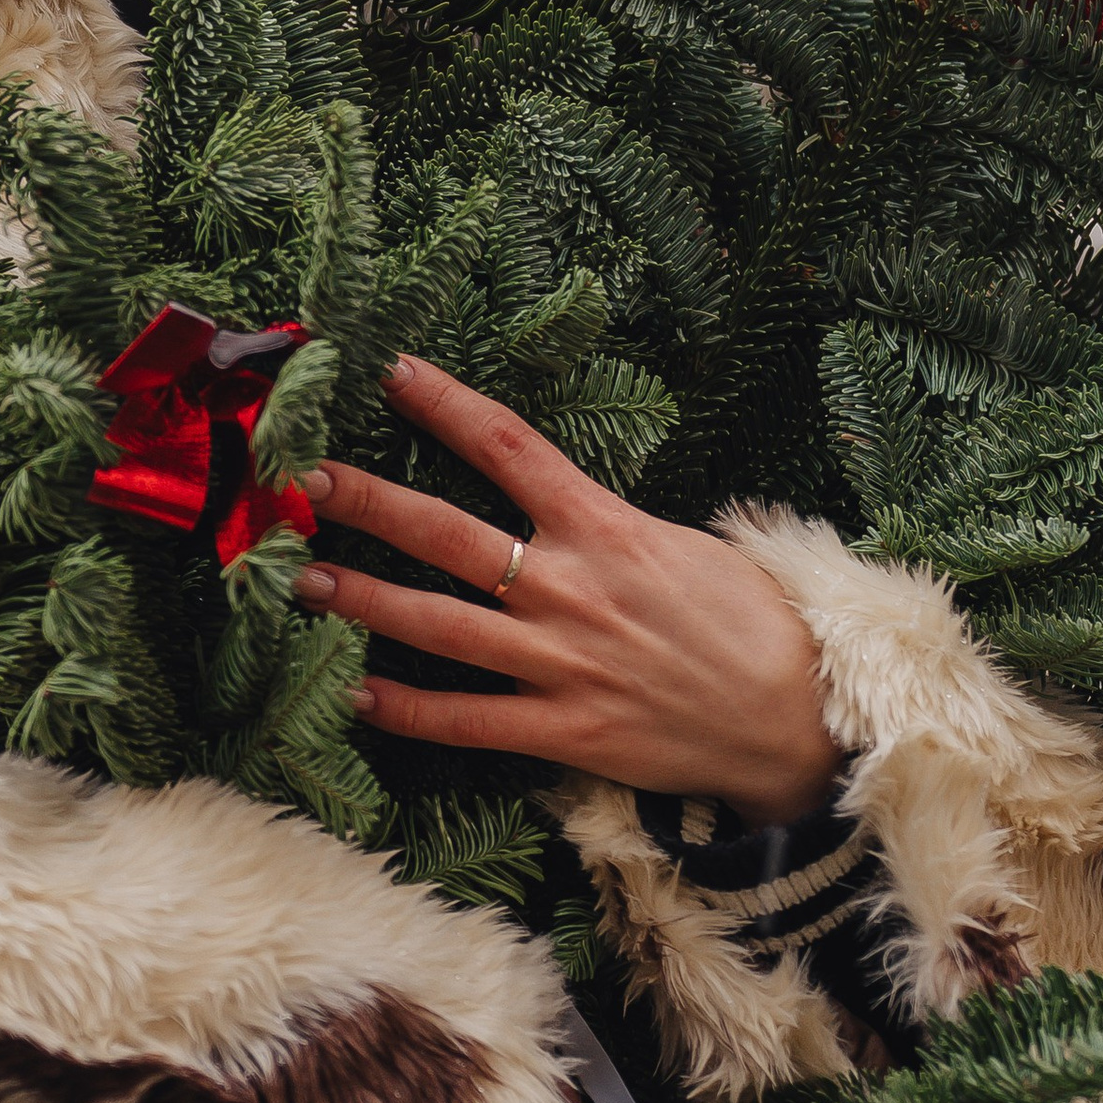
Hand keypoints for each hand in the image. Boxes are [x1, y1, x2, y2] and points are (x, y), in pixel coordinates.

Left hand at [297, 356, 840, 826]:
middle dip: (368, 503)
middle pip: (446, 533)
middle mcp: (568, 589)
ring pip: (437, 627)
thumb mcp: (686, 544)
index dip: (445, 403)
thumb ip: (611, 524)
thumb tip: (561, 501)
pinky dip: (407, 711)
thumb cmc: (752, 622)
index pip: (508, 445)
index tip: (391, 371)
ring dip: (364, 601)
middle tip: (305, 479)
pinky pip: (466, 721)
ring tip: (305, 581)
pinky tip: (358, 695)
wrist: (798, 719)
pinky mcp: (562, 730)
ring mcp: (559, 663)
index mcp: (604, 528)